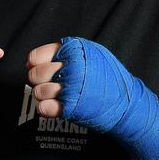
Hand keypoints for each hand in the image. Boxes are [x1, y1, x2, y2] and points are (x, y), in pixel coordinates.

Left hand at [27, 37, 158, 159]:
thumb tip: (30, 61)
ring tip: (55, 95)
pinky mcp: (72, 108)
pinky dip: (45, 108)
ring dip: (43, 95)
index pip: (38, 56)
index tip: (38, 68)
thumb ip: (63, 52)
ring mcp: (72, 88)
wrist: (128, 104)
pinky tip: (53, 106)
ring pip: (38, 91)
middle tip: (48, 83)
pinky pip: (44, 107)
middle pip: (36, 74)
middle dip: (38, 80)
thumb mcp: (91, 54)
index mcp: (75, 51)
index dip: (35, 63)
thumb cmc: (108, 78)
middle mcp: (72, 68)